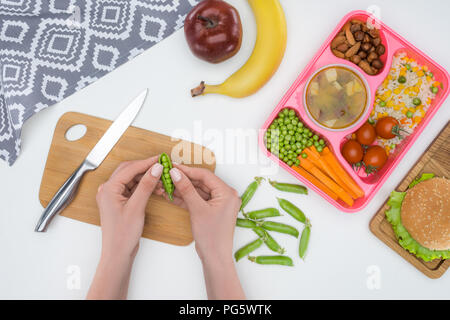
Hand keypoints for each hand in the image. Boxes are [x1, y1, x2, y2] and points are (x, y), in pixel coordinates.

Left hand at [87, 156, 162, 299]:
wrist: (118, 253)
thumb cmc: (122, 235)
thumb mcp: (137, 207)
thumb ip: (146, 185)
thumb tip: (155, 169)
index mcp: (108, 189)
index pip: (130, 169)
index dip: (146, 163)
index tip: (160, 159)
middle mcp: (108, 190)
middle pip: (129, 171)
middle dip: (146, 168)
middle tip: (161, 166)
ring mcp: (113, 196)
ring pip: (131, 179)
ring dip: (146, 178)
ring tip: (161, 180)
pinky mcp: (119, 202)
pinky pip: (132, 188)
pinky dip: (143, 187)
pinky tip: (155, 189)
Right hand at [161, 164, 244, 298]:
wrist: (215, 257)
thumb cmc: (212, 236)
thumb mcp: (197, 209)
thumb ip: (186, 189)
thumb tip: (177, 173)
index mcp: (227, 192)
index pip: (205, 175)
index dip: (188, 170)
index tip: (173, 167)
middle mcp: (225, 195)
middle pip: (201, 182)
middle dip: (184, 179)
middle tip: (168, 174)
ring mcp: (219, 203)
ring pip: (198, 191)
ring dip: (183, 188)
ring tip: (167, 184)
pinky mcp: (212, 210)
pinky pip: (198, 200)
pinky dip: (186, 198)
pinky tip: (172, 195)